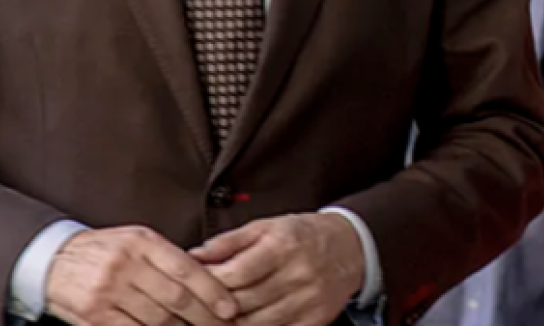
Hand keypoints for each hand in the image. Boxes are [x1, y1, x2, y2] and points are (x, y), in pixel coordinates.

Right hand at [45, 226, 238, 325]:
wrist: (54, 259)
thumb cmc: (103, 251)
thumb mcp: (135, 241)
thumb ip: (167, 258)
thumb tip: (209, 281)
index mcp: (142, 242)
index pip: (187, 269)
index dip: (213, 292)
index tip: (230, 308)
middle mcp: (126, 264)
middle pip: (176, 299)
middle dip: (204, 318)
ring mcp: (109, 291)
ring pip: (157, 320)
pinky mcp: (94, 315)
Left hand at [190, 213, 365, 325]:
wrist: (351, 248)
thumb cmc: (302, 235)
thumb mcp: (266, 226)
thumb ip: (229, 242)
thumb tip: (193, 256)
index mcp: (284, 245)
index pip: (237, 273)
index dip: (210, 282)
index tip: (192, 285)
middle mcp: (298, 274)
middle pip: (244, 302)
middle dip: (215, 306)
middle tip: (195, 307)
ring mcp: (308, 301)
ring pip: (257, 323)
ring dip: (231, 323)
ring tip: (215, 316)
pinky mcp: (315, 320)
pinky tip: (242, 323)